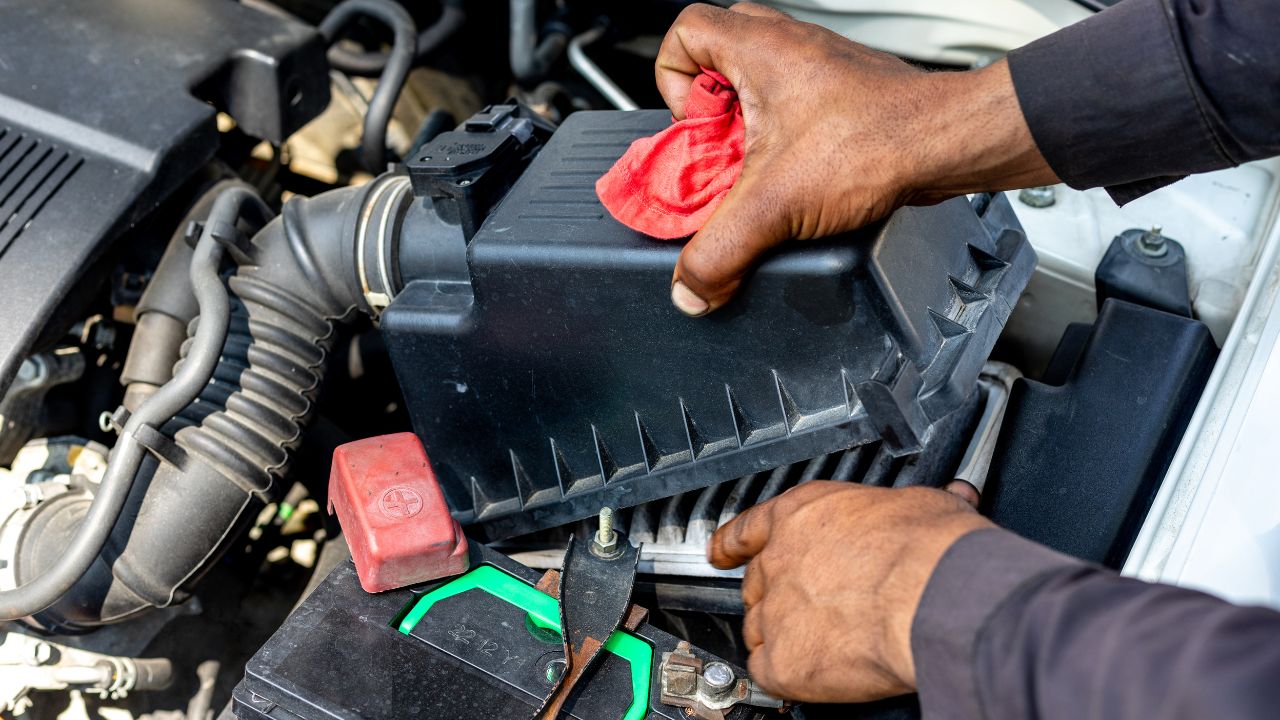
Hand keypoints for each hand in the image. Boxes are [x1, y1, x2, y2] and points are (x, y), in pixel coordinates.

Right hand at [657, 3, 1057, 315]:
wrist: (947, 143)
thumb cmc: (880, 139)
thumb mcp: (774, 206)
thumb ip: (720, 251)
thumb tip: (690, 287)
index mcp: (759, 49)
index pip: (684, 32)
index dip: (673, 83)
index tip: (693, 130)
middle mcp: (789, 47)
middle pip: (718, 54)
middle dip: (710, 110)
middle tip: (720, 151)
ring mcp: (819, 67)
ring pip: (759, 82)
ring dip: (750, 126)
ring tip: (758, 169)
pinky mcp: (844, 95)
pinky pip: (795, 104)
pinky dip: (786, 138)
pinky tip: (798, 178)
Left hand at [708, 481, 992, 701]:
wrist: (934, 594)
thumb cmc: (930, 550)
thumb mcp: (923, 505)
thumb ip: (914, 510)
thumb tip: (948, 501)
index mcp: (803, 515)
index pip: (750, 528)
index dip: (734, 543)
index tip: (722, 551)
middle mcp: (779, 560)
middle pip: (757, 582)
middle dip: (776, 595)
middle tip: (811, 606)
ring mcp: (776, 611)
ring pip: (758, 628)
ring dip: (780, 636)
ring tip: (818, 642)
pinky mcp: (783, 660)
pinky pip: (766, 670)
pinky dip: (784, 674)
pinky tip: (809, 672)